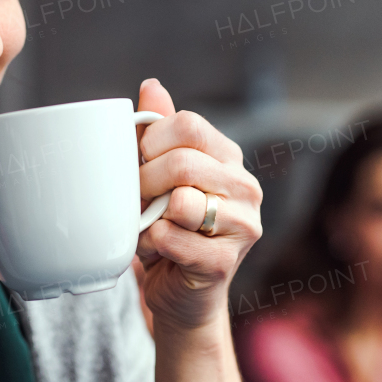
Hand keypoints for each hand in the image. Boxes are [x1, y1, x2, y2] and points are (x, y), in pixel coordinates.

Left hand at [133, 78, 263, 330]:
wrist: (181, 296)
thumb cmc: (169, 230)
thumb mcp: (160, 176)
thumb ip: (158, 131)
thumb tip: (151, 85)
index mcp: (229, 159)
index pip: (188, 125)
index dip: (150, 142)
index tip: (139, 163)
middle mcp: (245, 188)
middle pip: (182, 161)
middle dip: (144, 181)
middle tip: (137, 199)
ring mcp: (242, 225)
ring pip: (180, 201)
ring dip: (149, 216)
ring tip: (152, 226)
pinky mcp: (225, 262)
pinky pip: (172, 238)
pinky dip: (152, 244)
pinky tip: (159, 250)